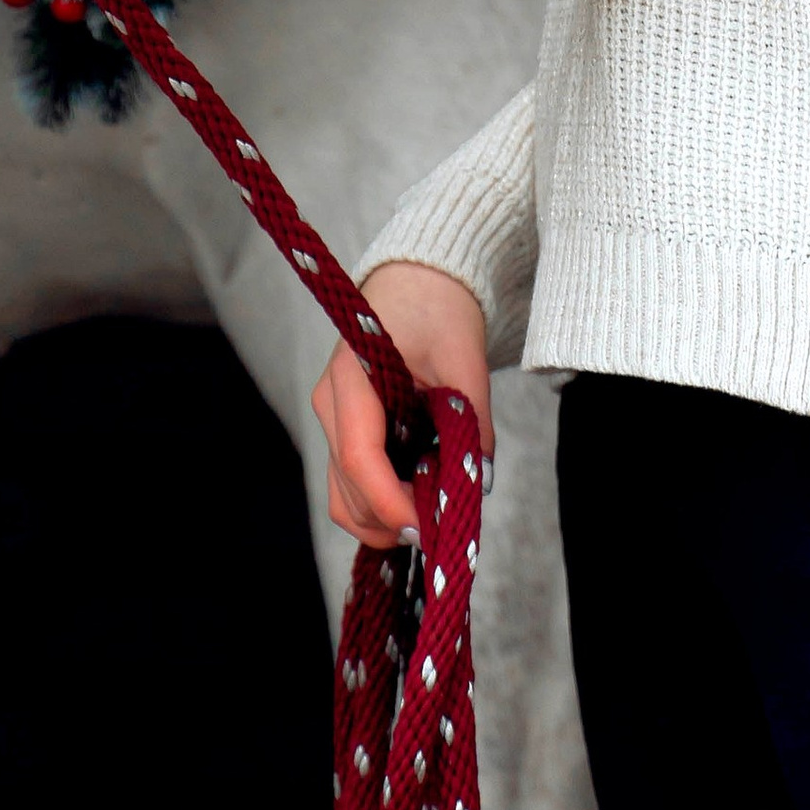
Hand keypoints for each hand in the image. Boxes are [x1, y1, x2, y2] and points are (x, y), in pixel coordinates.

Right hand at [313, 262, 493, 549]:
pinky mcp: (342, 429)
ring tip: (433, 515)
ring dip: (384, 520)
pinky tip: (417, 500)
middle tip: (444, 526)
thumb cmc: (438, 308)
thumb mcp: (465, 358)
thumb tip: (479, 483)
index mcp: (353, 377)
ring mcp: (331, 418)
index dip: (391, 503)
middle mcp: (330, 403)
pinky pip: (349, 485)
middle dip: (393, 520)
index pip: (359, 457)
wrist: (416, 280)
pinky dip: (379, 506)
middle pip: (347, 490)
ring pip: (342, 497)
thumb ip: (472, 421)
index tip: (430, 528)